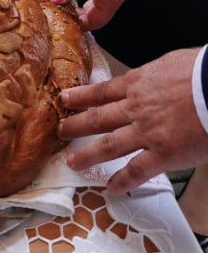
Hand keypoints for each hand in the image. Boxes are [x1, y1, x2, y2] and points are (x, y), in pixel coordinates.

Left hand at [58, 49, 207, 192]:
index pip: (102, 91)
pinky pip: (137, 170)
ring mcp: (147, 131)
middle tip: (59, 131)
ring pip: (109, 145)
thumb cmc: (201, 71)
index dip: (81, 96)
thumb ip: (155, 77)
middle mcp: (136, 107)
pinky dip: (122, 180)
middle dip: (75, 126)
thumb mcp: (169, 64)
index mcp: (138, 83)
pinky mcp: (164, 153)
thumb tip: (153, 78)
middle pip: (97, 118)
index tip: (65, 99)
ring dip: (88, 155)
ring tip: (72, 163)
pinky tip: (111, 188)